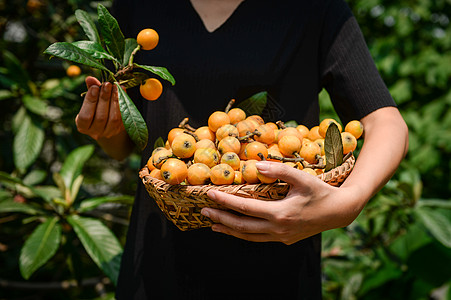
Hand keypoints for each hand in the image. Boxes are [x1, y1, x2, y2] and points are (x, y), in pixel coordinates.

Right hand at [75, 76, 124, 140]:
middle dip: (104, 98)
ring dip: (114, 100)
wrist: (108, 122)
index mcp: (83, 126)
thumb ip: (90, 90)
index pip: (85, 116)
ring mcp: (109, 133)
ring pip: (113, 118)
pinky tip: (122, 91)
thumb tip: (90, 79)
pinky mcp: (120, 130)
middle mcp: (95, 132)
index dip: (90, 102)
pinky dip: (123, 103)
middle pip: (101, 117)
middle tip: (107, 84)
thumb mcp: (90, 100)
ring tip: (115, 87)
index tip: (95, 88)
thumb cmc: (95, 108)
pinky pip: (123, 117)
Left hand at [201, 161, 361, 244]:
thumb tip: (257, 166)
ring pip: (249, 237)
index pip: (244, 208)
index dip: (225, 202)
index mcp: (280, 214)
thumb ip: (279, 171)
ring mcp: (281, 237)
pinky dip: (244, 234)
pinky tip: (237, 229)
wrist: (340, 212)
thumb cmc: (321, 191)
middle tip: (204, 213)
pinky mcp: (285, 240)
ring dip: (230, 231)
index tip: (210, 195)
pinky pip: (259, 238)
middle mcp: (278, 229)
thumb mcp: (302, 178)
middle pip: (242, 226)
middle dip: (221, 220)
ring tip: (214, 226)